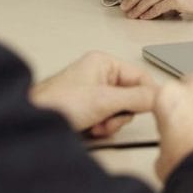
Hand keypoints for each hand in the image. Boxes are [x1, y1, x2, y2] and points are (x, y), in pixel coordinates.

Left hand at [30, 51, 156, 136]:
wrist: (32, 121)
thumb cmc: (56, 102)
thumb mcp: (104, 100)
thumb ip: (136, 98)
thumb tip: (160, 96)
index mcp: (104, 63)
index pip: (140, 77)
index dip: (147, 95)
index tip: (152, 109)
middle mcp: (99, 75)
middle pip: (131, 97)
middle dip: (121, 114)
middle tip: (108, 118)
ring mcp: (92, 93)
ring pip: (119, 111)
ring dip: (110, 123)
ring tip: (95, 125)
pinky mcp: (86, 109)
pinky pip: (106, 119)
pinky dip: (101, 127)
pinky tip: (89, 129)